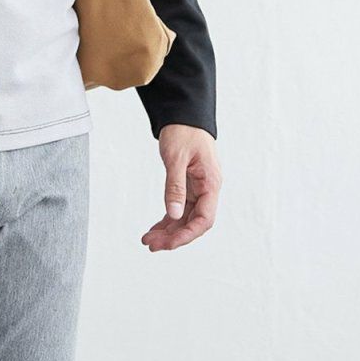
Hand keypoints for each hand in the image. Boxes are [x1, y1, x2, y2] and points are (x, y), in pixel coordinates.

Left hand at [141, 124, 219, 251]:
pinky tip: (155, 228)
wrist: (184, 115)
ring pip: (185, 218)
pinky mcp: (188, 186)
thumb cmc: (184, 131)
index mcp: (211, 183)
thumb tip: (173, 214)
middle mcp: (207, 189)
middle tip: (151, 244)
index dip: (187, 235)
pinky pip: (179, 208)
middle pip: (193, 222)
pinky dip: (167, 219)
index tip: (169, 244)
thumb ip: (175, 187)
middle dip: (174, 236)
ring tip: (149, 240)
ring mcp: (198, 189)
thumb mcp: (177, 158)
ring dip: (168, 231)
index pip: (204, 219)